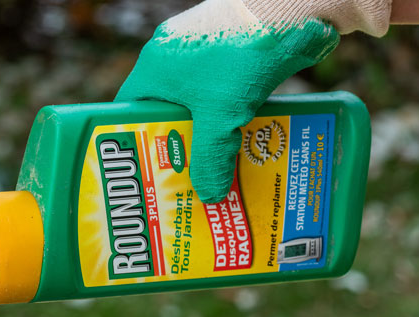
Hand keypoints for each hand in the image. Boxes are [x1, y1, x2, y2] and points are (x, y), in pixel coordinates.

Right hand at [116, 0, 338, 203]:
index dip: (135, 139)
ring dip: (207, 125)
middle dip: (178, 140)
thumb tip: (209, 195)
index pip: (129, 109)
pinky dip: (229, 106)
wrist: (288, 8)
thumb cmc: (240, 55)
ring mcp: (200, 44)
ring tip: (220, 155)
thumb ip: (210, 158)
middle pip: (165, 107)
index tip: (147, 165)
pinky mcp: (227, 40)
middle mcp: (171, 52)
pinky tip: (246, 127)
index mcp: (153, 67)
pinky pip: (220, 83)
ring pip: (196, 97)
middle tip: (187, 171)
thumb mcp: (221, 116)